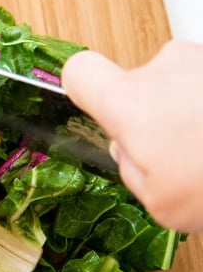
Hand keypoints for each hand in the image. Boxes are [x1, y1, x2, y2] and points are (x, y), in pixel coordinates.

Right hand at [62, 40, 202, 231]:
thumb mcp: (160, 203)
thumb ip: (129, 167)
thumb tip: (129, 146)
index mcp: (131, 104)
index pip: (80, 71)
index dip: (81, 88)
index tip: (90, 102)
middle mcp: (165, 68)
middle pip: (138, 83)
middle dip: (153, 114)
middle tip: (179, 154)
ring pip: (181, 82)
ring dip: (193, 111)